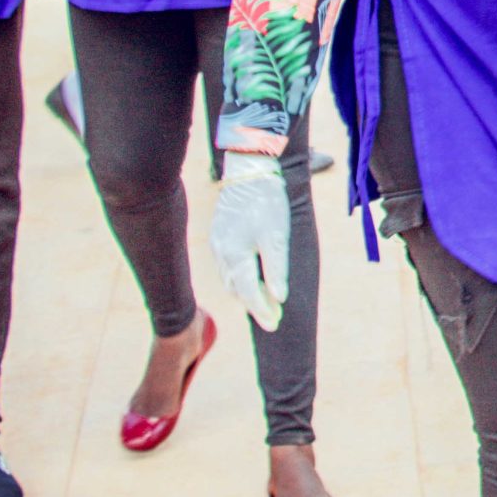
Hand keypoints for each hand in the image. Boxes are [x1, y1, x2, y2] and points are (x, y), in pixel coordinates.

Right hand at [211, 151, 291, 331]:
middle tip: (272, 317)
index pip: (248, 293)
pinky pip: (227, 266)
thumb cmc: (267, 203)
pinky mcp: (219, 235)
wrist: (249, 171)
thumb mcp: (277, 237)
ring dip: (245, 291)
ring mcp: (217, 244)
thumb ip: (276, 269)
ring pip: (230, 278)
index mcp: (235, 255)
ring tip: (264, 300)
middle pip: (237, 289)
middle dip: (254, 304)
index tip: (274, 326)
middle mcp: (222, 253)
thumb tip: (278, 298)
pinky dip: (239, 276)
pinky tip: (251, 275)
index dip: (261, 311)